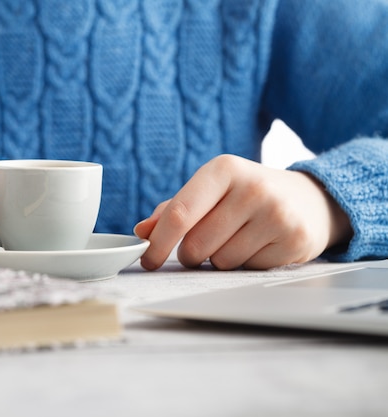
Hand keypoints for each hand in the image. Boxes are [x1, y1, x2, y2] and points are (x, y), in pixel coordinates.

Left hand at [134, 155, 352, 269]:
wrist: (311, 200)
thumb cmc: (248, 195)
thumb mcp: (211, 189)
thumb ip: (174, 208)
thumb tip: (143, 231)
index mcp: (224, 169)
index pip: (180, 213)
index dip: (158, 243)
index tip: (147, 260)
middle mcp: (253, 188)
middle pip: (197, 245)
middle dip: (191, 254)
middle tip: (203, 244)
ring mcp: (277, 215)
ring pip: (221, 261)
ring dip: (219, 259)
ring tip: (238, 238)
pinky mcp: (294, 241)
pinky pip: (248, 270)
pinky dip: (245, 265)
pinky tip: (259, 245)